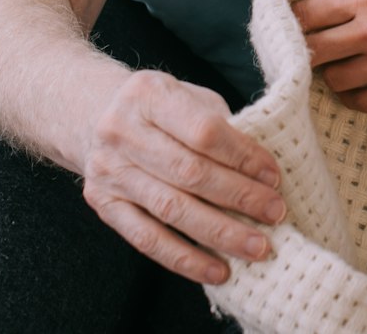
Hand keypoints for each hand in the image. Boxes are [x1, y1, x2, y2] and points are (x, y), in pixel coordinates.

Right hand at [78, 69, 285, 284]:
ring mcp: (109, 171)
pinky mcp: (103, 204)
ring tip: (257, 247)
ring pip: (171, 210)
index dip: (243, 156)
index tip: (274, 177)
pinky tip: (218, 270)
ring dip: (220, 233)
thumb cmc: (157, 107)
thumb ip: (218, 124)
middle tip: (275, 214)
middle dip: (239, 197)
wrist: (91, 114)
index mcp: (148, 95)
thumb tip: (260, 172)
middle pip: (189, 173)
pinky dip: (185, 259)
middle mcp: (122, 132)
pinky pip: (147, 239)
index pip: (203, 131)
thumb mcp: (186, 95)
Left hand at [293, 0, 366, 112]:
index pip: (305, 14)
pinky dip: (353, 96)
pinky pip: (363, 102)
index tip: (291, 20)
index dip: (290, 18)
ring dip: (329, 72)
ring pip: (333, 80)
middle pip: (311, 51)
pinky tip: (358, 84)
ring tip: (338, 64)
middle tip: (309, 46)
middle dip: (304, 48)